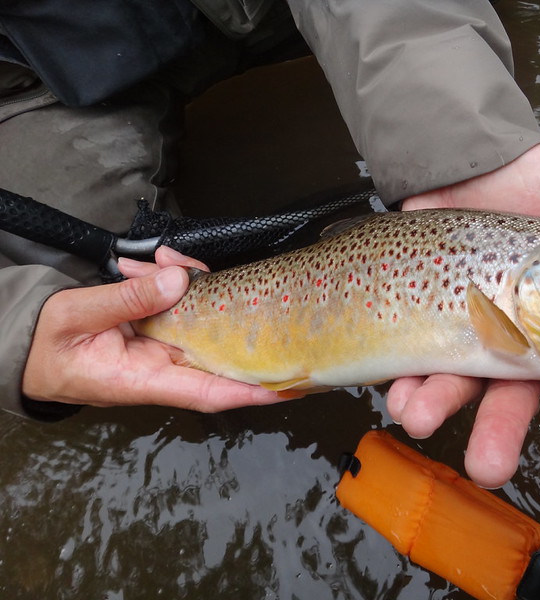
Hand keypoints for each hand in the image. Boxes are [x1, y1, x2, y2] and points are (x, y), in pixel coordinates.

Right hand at [22, 246, 280, 410]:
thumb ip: (127, 300)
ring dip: (193, 285)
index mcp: (144, 381)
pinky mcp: (155, 330)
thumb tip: (178, 282)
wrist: (22, 347)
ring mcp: (160, 349)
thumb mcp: (76, 317)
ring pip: (200, 319)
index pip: (211, 391)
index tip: (291, 384)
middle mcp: (161, 369)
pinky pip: (178, 306)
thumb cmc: (44, 347)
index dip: (254, 390)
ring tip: (166, 259)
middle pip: (216, 348)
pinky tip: (158, 260)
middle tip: (236, 282)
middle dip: (233, 316)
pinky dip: (172, 280)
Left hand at [389, 141, 539, 489]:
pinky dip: (408, 378)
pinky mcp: (430, 313)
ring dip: (444, 408)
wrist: (468, 157)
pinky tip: (401, 394)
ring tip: (423, 423)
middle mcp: (520, 336)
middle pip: (516, 398)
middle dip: (502, 435)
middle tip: (491, 468)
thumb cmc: (536, 176)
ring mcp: (472, 329)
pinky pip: (417, 356)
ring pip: (461, 384)